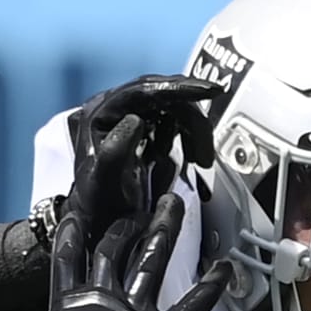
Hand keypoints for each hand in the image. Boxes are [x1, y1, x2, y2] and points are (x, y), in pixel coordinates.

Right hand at [24, 192, 228, 310]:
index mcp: (68, 308)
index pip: (69, 256)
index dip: (78, 227)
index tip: (85, 204)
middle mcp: (101, 302)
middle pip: (114, 248)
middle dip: (127, 222)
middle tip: (139, 202)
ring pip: (151, 261)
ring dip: (165, 229)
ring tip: (176, 203)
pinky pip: (191, 307)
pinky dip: (210, 287)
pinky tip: (225, 266)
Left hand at [66, 75, 222, 231]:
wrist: (100, 222)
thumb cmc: (99, 206)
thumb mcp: (104, 184)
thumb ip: (114, 153)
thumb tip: (136, 121)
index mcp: (99, 113)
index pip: (144, 90)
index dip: (180, 88)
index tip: (210, 90)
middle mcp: (112, 108)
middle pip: (164, 97)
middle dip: (191, 122)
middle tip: (204, 154)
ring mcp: (128, 116)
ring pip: (173, 108)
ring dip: (192, 132)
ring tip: (197, 161)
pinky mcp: (143, 127)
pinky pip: (173, 121)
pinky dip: (187, 137)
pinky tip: (187, 157)